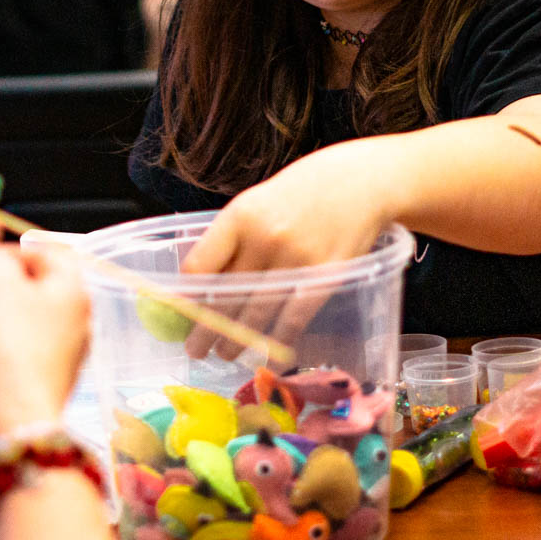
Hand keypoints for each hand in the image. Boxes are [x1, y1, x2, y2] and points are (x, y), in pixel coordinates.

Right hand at [0, 245, 89, 469]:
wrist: (4, 422)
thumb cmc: (6, 350)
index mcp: (73, 292)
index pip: (46, 251)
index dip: (7, 247)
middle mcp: (73, 324)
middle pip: (31, 287)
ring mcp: (55, 358)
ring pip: (18, 320)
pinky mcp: (33, 384)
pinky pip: (10, 352)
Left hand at [179, 140, 397, 358]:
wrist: (360, 182)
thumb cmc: (302, 192)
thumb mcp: (257, 202)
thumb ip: (231, 238)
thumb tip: (199, 284)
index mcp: (240, 216)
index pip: (199, 266)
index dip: (185, 297)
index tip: (180, 314)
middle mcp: (265, 238)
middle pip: (224, 297)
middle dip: (204, 331)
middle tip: (194, 350)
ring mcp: (297, 259)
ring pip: (255, 314)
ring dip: (235, 342)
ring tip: (225, 355)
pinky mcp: (326, 278)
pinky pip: (293, 319)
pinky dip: (276, 342)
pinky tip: (266, 357)